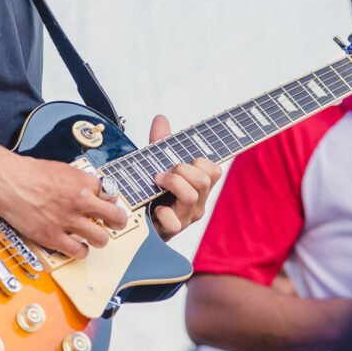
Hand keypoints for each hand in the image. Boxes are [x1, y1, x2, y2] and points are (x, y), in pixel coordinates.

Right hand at [0, 154, 127, 258]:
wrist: (6, 180)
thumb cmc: (28, 172)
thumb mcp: (61, 169)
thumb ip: (79, 181)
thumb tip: (93, 191)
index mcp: (83, 181)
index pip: (111, 195)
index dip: (108, 202)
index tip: (105, 206)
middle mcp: (80, 201)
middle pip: (116, 217)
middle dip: (117, 223)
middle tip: (112, 224)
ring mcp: (68, 220)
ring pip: (101, 238)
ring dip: (99, 239)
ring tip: (92, 238)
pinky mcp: (53, 236)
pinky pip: (79, 251)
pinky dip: (80, 251)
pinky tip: (76, 246)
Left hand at [148, 114, 220, 239]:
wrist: (137, 224)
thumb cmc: (152, 194)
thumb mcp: (157, 166)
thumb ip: (160, 144)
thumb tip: (160, 118)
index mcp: (198, 186)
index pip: (214, 170)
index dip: (199, 161)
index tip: (180, 161)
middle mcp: (197, 202)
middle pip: (204, 180)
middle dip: (182, 169)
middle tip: (162, 173)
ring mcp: (186, 218)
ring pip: (191, 196)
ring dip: (172, 183)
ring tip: (157, 182)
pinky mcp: (172, 231)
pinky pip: (173, 222)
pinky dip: (162, 212)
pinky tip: (155, 208)